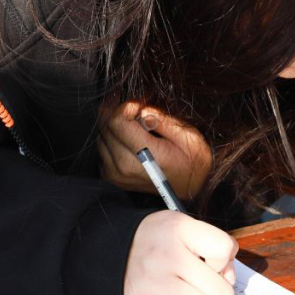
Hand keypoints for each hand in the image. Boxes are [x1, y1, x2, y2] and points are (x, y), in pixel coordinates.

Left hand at [97, 101, 212, 199]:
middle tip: (138, 111)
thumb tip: (140, 110)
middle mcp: (125, 168)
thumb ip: (161, 119)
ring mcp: (116, 175)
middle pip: (105, 127)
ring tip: (136, 127)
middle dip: (120, 113)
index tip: (140, 106)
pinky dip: (112, 139)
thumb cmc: (193, 161)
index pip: (117, 122)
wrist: (191, 188)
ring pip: (101, 136)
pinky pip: (102, 149)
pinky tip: (129, 140)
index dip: (127, 107)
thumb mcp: (188, 135)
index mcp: (145, 157)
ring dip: (115, 126)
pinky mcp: (112, 177)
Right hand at [124, 211, 237, 294]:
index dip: (224, 258)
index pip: (224, 249)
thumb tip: (229, 278)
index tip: (212, 259)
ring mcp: (156, 281)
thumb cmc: (160, 239)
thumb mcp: (185, 226)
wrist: (114, 248)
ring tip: (197, 293)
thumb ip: (214, 246)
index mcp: (180, 229)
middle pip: (221, 290)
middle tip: (206, 281)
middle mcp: (168, 255)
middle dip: (220, 289)